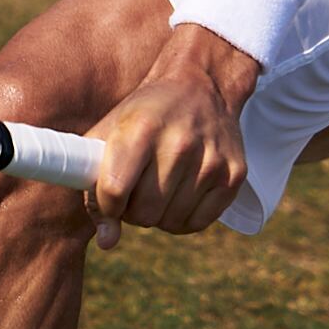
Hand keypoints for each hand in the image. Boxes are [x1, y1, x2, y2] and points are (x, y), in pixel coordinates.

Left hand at [82, 22, 257, 235]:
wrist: (201, 87)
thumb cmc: (144, 116)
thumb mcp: (109, 134)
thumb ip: (95, 188)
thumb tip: (107, 241)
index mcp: (140, 129)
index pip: (113, 190)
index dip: (107, 204)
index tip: (111, 197)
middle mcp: (179, 144)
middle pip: (143, 213)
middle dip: (134, 210)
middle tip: (138, 189)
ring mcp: (210, 161)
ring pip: (169, 222)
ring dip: (159, 214)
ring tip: (161, 186)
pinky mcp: (233, 175)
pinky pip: (197, 224)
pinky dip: (183, 218)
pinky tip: (180, 193)